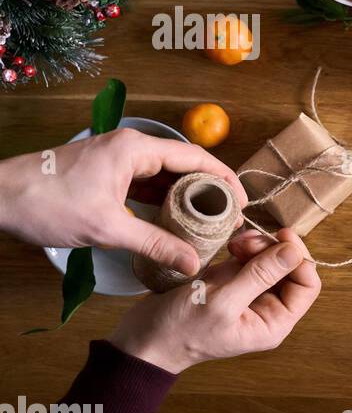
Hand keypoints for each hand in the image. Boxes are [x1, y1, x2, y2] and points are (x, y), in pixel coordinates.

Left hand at [0, 128, 246, 275]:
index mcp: (136, 149)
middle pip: (184, 164)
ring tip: (207, 222)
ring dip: (186, 196)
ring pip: (165, 175)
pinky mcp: (106, 172)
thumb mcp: (107, 228)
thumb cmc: (48, 204)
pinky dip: (163, 200)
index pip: (196, 157)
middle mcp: (131, 147)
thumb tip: (193, 264)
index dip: (225, 179)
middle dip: (209, 190)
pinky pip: (146, 183)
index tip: (243, 203)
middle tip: (229, 218)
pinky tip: (173, 220)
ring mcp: (117, 159)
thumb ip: (155, 244)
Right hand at [108, 229, 319, 373]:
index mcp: (274, 322)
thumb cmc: (181, 328)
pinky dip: (244, 248)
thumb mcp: (222, 301)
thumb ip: (260, 275)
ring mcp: (249, 293)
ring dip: (257, 245)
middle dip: (273, 249)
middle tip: (247, 242)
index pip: (307, 285)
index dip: (299, 258)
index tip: (282, 236)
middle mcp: (267, 308)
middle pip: (290, 268)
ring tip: (234, 244)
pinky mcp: (231, 282)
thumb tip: (294, 251)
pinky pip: (250, 258)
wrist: (143, 338)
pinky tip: (229, 246)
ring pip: (270, 259)